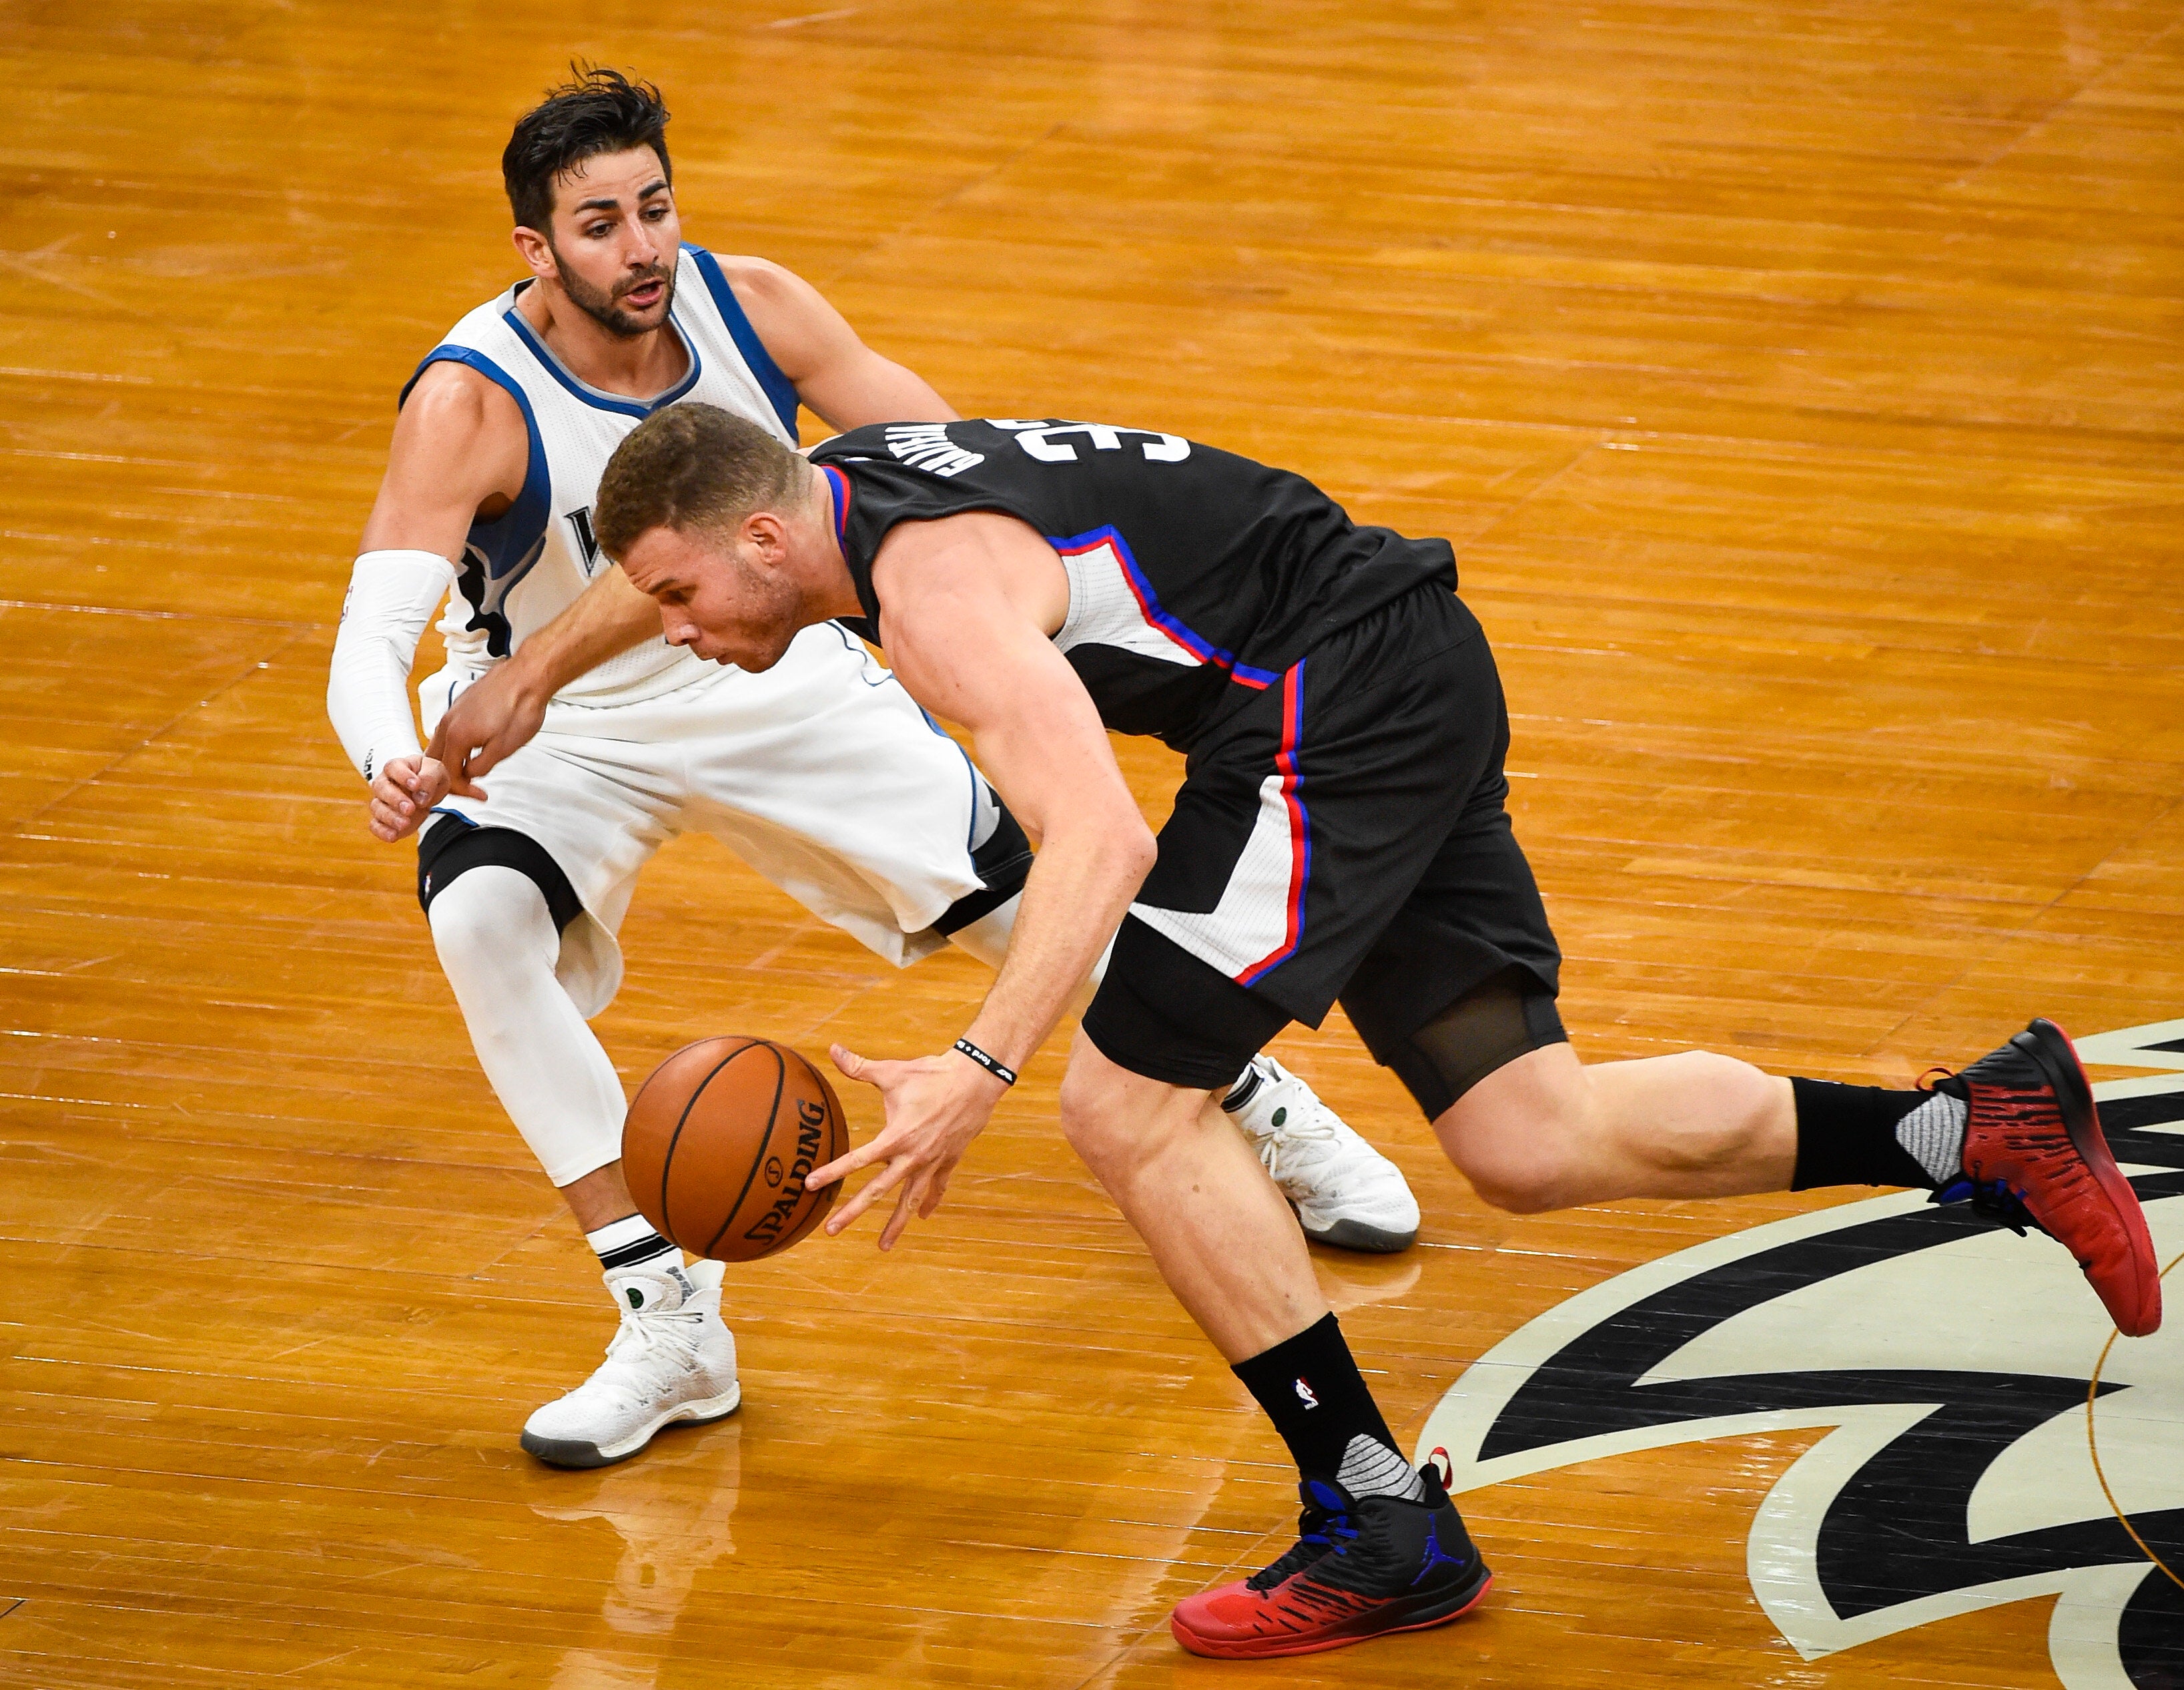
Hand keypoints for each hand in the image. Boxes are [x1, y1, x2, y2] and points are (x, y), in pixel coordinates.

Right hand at [368, 755, 451, 841]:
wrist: (427, 790)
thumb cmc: (429, 776)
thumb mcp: (437, 771)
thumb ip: (430, 778)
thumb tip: (420, 797)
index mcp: (398, 766)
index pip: (393, 767)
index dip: (402, 775)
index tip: (415, 785)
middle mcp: (385, 782)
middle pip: (381, 788)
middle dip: (395, 799)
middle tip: (410, 808)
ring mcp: (382, 801)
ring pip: (377, 807)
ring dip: (390, 817)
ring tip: (405, 824)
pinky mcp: (384, 818)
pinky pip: (376, 825)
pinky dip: (382, 831)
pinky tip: (393, 836)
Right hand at [424, 660, 548, 798]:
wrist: (528, 676)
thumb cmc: (520, 707)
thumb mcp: (504, 748)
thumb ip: (481, 766)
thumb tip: (471, 773)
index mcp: (456, 736)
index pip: (446, 774)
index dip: (462, 789)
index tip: (477, 794)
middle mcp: (448, 722)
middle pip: (435, 759)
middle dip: (447, 777)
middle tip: (465, 787)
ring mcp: (454, 711)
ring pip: (440, 743)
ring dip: (450, 760)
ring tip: (467, 772)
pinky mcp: (462, 704)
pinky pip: (449, 730)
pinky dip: (455, 745)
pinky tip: (471, 749)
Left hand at [809, 1043, 1010, 1249]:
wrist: (977, 1080)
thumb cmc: (931, 1074)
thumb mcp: (892, 1071)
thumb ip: (859, 1066)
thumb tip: (832, 1049)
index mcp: (896, 1137)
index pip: (857, 1160)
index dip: (832, 1172)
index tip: (810, 1185)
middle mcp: (912, 1156)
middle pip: (878, 1191)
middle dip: (853, 1211)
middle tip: (831, 1231)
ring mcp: (932, 1162)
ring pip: (910, 1200)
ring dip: (896, 1224)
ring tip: (882, 1246)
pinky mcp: (949, 1161)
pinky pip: (937, 1187)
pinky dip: (929, 1202)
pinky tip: (921, 1216)